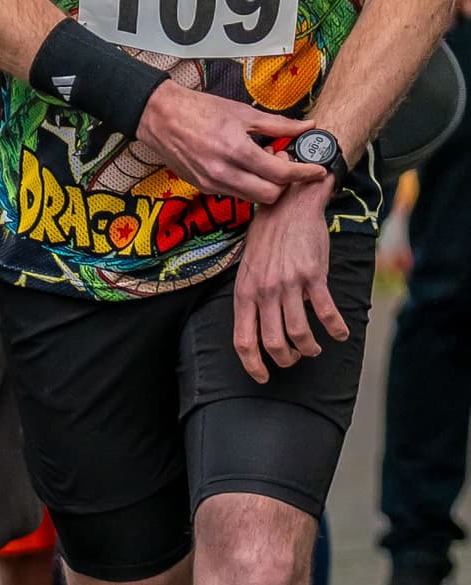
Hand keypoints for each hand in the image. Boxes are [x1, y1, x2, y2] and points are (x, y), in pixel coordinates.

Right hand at [132, 78, 315, 206]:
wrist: (160, 117)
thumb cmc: (200, 110)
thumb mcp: (243, 112)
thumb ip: (279, 125)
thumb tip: (308, 127)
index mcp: (237, 151)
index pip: (281, 174)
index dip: (304, 174)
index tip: (317, 171)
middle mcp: (223, 172)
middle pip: (269, 195)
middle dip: (283, 184)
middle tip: (282, 163)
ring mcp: (210, 182)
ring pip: (251, 198)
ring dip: (264, 186)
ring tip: (262, 164)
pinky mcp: (201, 186)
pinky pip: (233, 193)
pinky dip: (246, 184)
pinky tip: (243, 167)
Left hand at [229, 177, 347, 381]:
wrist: (288, 207)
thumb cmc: (267, 241)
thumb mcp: (247, 272)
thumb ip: (252, 300)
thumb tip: (259, 329)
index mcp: (243, 294)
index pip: (243, 340)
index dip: (253, 365)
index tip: (263, 377)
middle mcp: (263, 293)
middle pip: (273, 343)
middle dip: (286, 359)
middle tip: (296, 359)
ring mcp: (288, 285)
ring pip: (300, 333)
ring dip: (310, 348)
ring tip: (316, 348)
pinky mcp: (313, 276)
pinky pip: (326, 312)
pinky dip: (335, 328)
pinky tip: (340, 334)